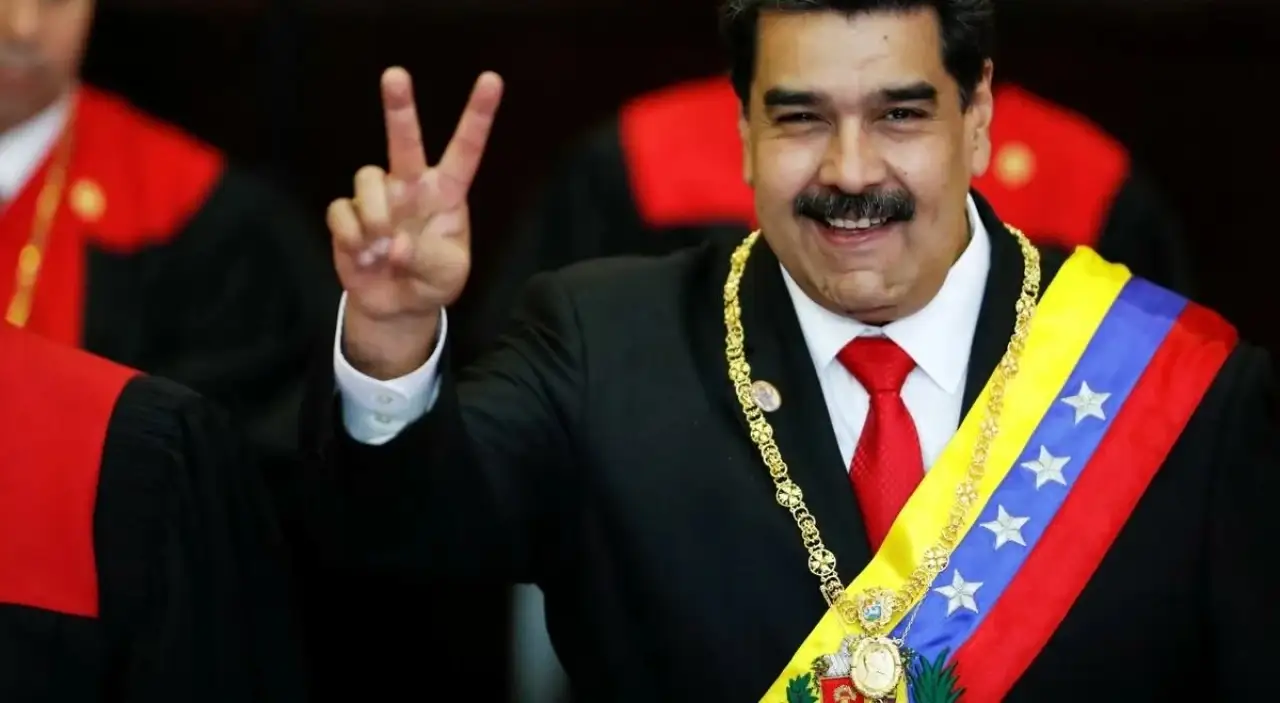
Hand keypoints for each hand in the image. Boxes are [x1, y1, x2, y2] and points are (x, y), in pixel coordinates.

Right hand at [327, 67, 502, 376]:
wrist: (397, 307)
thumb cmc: (432, 282)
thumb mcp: (447, 276)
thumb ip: (428, 258)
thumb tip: (395, 245)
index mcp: (446, 194)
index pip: (465, 150)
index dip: (478, 116)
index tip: (492, 80)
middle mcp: (411, 186)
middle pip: (404, 140)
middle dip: (400, 107)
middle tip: (395, 74)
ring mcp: (377, 198)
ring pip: (367, 178)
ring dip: (375, 215)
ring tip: (382, 248)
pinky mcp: (348, 215)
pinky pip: (342, 212)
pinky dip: (352, 237)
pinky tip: (363, 256)